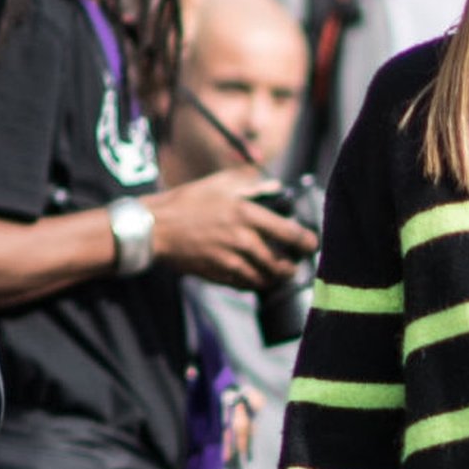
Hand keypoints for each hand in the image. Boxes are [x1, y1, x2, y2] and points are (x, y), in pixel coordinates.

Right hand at [146, 168, 317, 289]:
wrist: (156, 227)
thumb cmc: (187, 201)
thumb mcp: (219, 183)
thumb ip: (251, 184)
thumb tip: (275, 186)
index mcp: (246, 213)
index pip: (289, 232)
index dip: (306, 242)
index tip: (312, 244)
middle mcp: (242, 239)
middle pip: (280, 262)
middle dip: (291, 267)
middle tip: (295, 265)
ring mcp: (230, 260)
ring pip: (264, 277)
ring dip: (275, 278)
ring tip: (279, 274)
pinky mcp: (219, 275)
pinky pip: (245, 285)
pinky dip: (254, 283)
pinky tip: (256, 278)